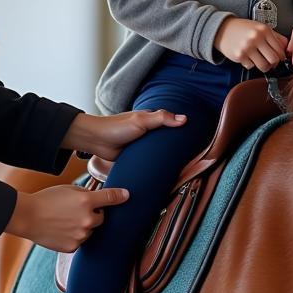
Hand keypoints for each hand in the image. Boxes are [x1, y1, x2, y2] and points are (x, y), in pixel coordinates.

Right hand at [4, 184, 129, 252]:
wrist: (27, 217)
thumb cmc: (45, 200)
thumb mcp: (67, 189)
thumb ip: (85, 195)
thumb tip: (95, 200)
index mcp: (86, 201)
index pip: (110, 198)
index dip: (120, 196)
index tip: (127, 195)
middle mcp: (87, 220)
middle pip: (101, 218)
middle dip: (94, 215)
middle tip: (77, 211)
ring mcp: (81, 235)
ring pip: (90, 231)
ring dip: (84, 227)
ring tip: (64, 221)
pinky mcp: (73, 247)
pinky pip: (80, 241)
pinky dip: (75, 237)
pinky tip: (61, 230)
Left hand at [61, 110, 187, 161]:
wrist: (95, 140)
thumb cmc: (116, 127)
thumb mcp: (141, 120)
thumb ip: (162, 119)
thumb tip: (184, 119)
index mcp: (150, 120)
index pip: (171, 123)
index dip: (182, 128)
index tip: (197, 135)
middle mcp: (147, 132)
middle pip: (166, 139)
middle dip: (176, 146)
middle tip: (193, 156)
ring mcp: (141, 146)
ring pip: (157, 152)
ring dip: (165, 158)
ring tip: (181, 167)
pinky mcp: (134, 157)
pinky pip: (148, 162)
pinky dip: (154, 166)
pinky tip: (162, 173)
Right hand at [214, 17, 287, 71]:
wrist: (223, 29)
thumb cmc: (243, 28)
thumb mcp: (261, 27)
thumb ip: (275, 37)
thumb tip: (287, 48)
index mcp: (264, 30)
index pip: (280, 49)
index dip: (281, 56)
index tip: (279, 58)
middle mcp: (256, 38)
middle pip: (274, 59)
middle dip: (274, 63)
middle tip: (270, 62)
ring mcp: (247, 47)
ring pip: (264, 66)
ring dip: (264, 66)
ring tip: (261, 61)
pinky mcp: (239, 55)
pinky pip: (251, 66)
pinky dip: (251, 64)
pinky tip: (248, 57)